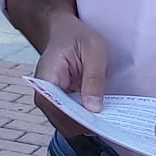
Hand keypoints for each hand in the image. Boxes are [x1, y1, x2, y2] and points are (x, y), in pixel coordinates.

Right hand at [31, 12, 109, 136]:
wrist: (64, 31)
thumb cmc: (77, 36)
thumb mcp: (93, 50)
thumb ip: (94, 78)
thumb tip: (94, 108)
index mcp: (46, 80)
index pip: (60, 110)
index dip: (80, 119)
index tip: (101, 122)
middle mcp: (44, 95)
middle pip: (64, 121)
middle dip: (86, 124)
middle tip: (111, 124)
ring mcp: (51, 102)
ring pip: (68, 124)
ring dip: (87, 124)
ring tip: (109, 120)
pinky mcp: (60, 104)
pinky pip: (72, 118)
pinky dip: (86, 119)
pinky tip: (101, 116)